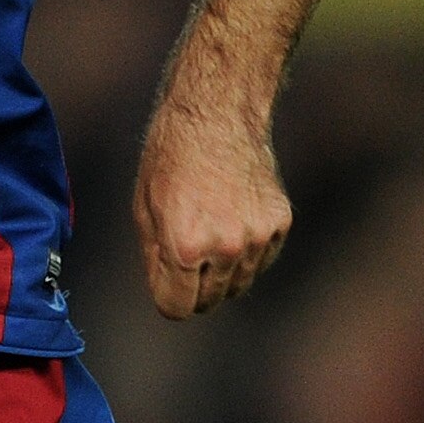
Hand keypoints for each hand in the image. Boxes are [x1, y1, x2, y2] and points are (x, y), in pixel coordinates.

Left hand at [133, 93, 291, 319]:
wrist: (216, 114)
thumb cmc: (171, 157)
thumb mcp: (144, 210)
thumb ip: (156, 259)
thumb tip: (168, 293)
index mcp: (185, 246)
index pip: (177, 308)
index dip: (168, 297)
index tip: (168, 283)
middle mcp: (225, 248)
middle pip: (209, 302)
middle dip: (194, 288)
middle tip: (186, 258)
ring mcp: (257, 237)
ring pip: (238, 285)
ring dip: (221, 272)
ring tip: (209, 231)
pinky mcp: (279, 224)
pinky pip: (260, 261)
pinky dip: (247, 252)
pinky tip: (232, 218)